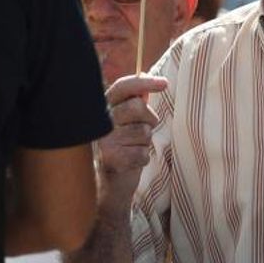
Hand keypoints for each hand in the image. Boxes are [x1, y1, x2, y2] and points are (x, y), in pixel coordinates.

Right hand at [97, 74, 168, 197]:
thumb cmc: (120, 149)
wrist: (106, 187)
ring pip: (143, 132)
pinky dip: (142, 159)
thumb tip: (147, 76)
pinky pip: (143, 153)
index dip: (144, 82)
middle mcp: (99, 122)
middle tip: (142, 132)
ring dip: (144, 144)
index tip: (164, 83)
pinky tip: (129, 164)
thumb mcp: (124, 123)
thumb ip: (133, 102)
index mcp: (102, 109)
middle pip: (137, 107)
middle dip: (149, 120)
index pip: (122, 87)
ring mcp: (103, 140)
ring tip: (130, 150)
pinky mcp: (111, 159)